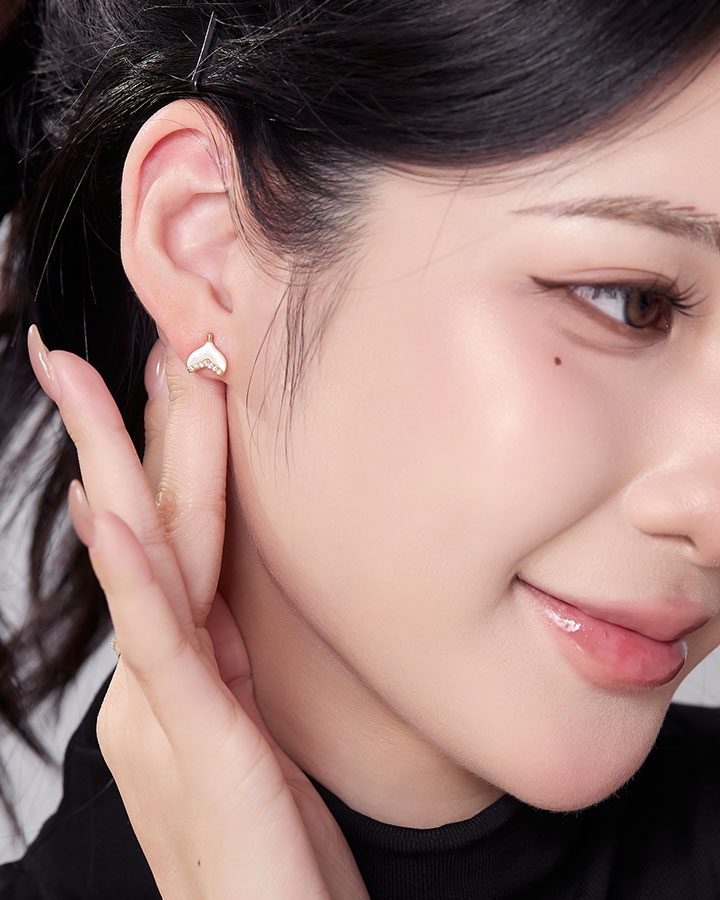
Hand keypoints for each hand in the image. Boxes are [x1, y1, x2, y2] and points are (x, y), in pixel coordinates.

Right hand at [27, 326, 369, 899]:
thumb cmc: (274, 853)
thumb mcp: (250, 737)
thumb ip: (221, 664)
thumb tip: (205, 600)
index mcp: (173, 673)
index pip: (162, 543)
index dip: (153, 459)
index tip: (150, 381)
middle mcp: (152, 681)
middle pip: (140, 534)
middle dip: (113, 436)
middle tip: (77, 355)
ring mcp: (162, 711)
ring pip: (147, 566)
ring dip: (123, 468)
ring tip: (94, 385)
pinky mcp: (197, 746)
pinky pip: (161, 647)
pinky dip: (135, 579)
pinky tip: (110, 516)